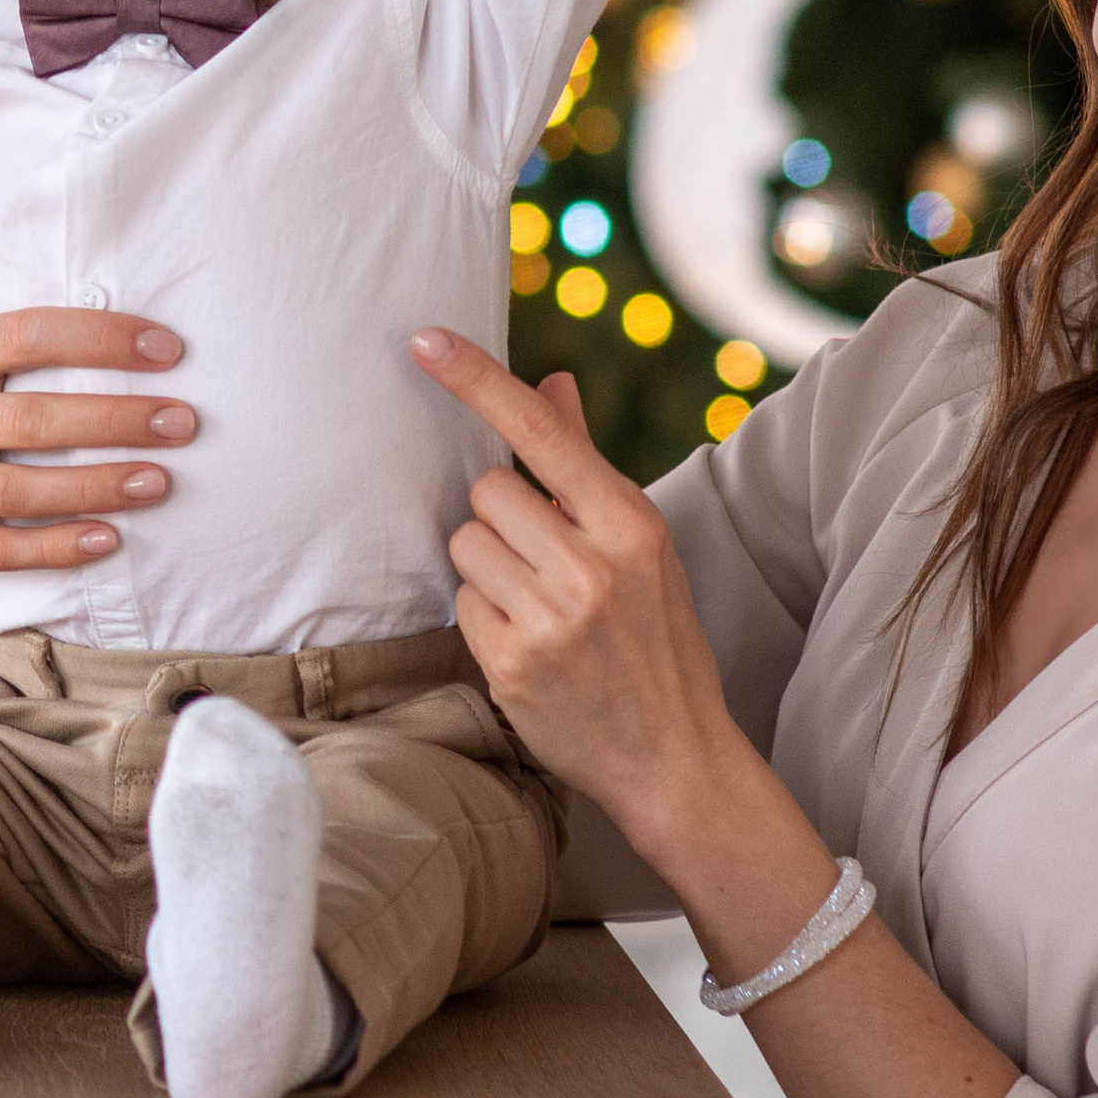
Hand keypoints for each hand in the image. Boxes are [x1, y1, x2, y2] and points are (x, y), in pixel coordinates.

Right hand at [0, 113, 197, 574]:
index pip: (27, 336)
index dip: (99, 338)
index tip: (168, 346)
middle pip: (32, 418)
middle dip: (114, 419)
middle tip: (186, 419)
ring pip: (17, 489)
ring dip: (95, 487)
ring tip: (163, 480)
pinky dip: (52, 548)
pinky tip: (110, 541)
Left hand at [413, 325, 1019, 1097]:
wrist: (675, 758)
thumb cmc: (658, 640)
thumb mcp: (643, 546)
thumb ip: (584, 462)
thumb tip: (550, 380)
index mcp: (630, 523)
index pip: (535, 433)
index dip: (474, 379)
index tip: (422, 338)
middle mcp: (589, 565)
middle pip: (486, 492)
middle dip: (500, 518)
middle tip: (543, 560)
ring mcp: (548, 619)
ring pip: (465, 545)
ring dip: (486, 567)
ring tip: (538, 606)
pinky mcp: (510, 666)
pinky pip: (460, 603)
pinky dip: (481, 616)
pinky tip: (526, 644)